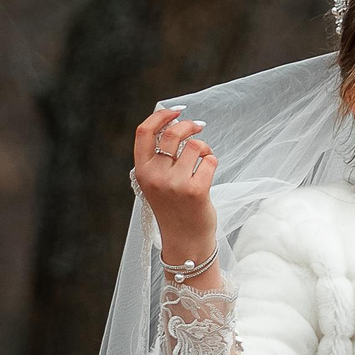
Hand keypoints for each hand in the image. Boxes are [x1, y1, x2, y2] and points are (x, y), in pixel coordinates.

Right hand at [132, 106, 218, 259]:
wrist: (185, 242)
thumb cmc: (174, 207)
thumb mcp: (157, 181)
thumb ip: (160, 157)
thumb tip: (174, 122)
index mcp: (142, 171)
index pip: (144, 132)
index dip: (161, 116)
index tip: (175, 112)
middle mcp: (155, 176)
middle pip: (173, 133)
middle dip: (189, 125)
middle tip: (199, 126)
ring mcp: (175, 184)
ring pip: (195, 146)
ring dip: (203, 149)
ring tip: (202, 163)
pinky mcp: (196, 190)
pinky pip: (209, 160)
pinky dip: (212, 163)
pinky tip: (207, 177)